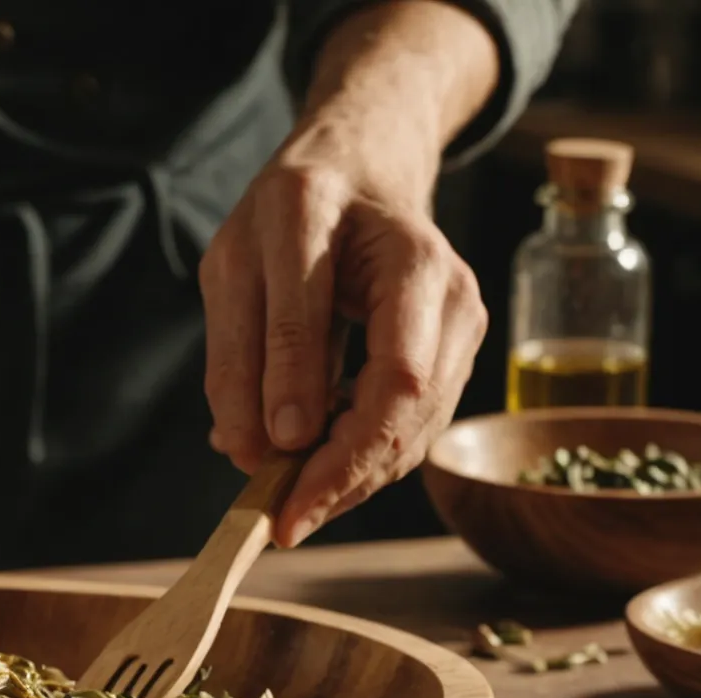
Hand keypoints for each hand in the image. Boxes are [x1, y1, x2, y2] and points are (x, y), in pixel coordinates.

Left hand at [200, 1, 497, 547]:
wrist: (359, 170)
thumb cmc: (286, 217)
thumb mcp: (236, 267)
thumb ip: (242, 355)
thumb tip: (253, 451)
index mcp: (385, 239)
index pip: (381, 361)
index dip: (330, 433)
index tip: (273, 480)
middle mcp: (443, 275)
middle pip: (409, 400)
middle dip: (345, 473)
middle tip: (283, 523)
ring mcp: (464, 312)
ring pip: (418, 423)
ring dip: (354, 477)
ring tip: (291, 505)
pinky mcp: (462, 344)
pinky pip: (417, 421)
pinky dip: (365, 458)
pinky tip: (319, 471)